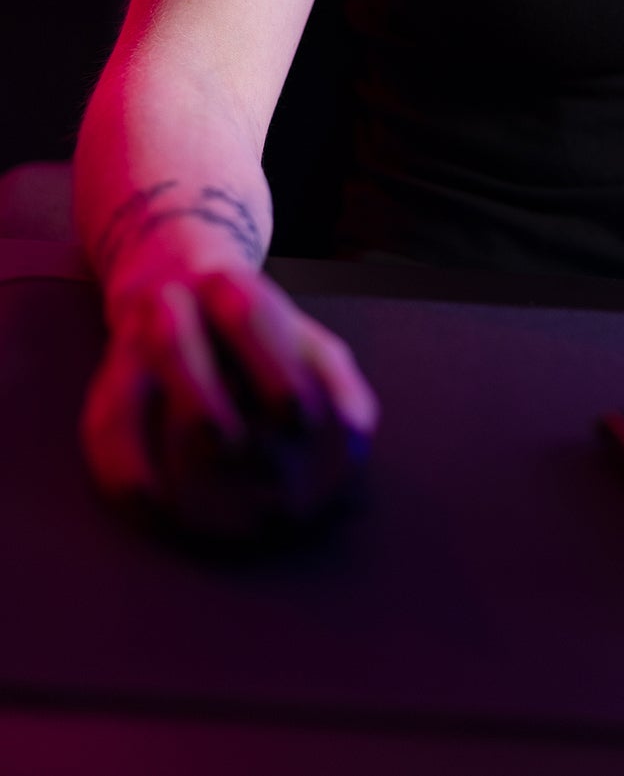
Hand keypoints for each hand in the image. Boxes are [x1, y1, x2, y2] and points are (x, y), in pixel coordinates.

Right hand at [81, 266, 379, 542]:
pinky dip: (121, 479)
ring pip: (122, 400)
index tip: (300, 422)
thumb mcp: (303, 338)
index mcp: (229, 288)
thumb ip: (334, 379)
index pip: (249, 317)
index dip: (272, 369)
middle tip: (232, 451)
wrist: (172, 276)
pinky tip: (155, 514)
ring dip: (145, 456)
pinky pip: (100, 440)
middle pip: (172, 345)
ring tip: (181, 512)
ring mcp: (127, 353)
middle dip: (200, 402)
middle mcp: (168, 310)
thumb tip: (356, 435)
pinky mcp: (101, 393)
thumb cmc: (258, 331)